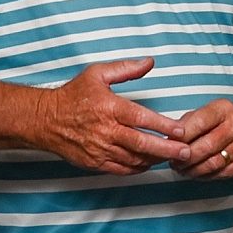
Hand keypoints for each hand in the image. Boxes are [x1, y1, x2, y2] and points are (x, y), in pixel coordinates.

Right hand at [39, 59, 188, 174]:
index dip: (163, 125)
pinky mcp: (95, 163)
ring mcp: (100, 149)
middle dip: (167, 149)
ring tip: (173, 156)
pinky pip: (122, 169)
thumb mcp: (97, 74)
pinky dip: (139, 168)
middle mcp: (106, 130)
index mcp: (109, 107)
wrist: (45, 120)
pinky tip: (149, 162)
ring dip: (155, 159)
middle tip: (187, 152)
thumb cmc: (73, 95)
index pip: (141, 118)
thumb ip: (126, 68)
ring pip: (134, 159)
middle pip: (142, 144)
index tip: (181, 130)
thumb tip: (150, 62)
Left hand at [173, 99, 232, 179]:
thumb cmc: (226, 121)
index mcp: (224, 110)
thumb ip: (188, 122)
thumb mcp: (209, 112)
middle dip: (185, 157)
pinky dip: (206, 176)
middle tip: (172, 161)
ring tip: (181, 169)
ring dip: (193, 170)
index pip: (199, 123)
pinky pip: (222, 173)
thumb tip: (168, 137)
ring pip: (213, 163)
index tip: (168, 144)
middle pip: (205, 147)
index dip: (181, 136)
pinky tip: (197, 173)